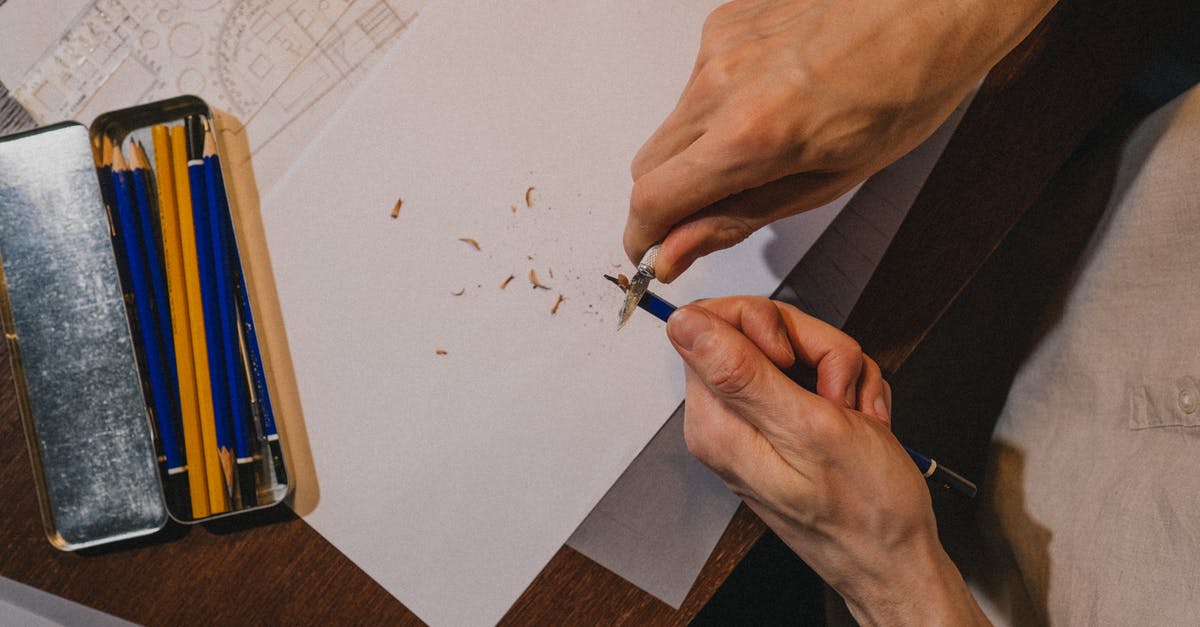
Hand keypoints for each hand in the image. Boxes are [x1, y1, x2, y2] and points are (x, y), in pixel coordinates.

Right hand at [625, 0, 1055, 280]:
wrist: (929, 8)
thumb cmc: (902, 89)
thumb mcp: (825, 181)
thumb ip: (736, 218)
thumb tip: (676, 250)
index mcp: (750, 136)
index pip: (650, 202)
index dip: (642, 237)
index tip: (651, 251)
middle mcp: (719, 85)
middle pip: (646, 165)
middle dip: (669, 198)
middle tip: (714, 207)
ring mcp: (716, 48)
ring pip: (671, 124)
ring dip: (697, 148)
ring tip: (765, 140)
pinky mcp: (721, 23)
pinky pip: (695, 82)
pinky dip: (718, 103)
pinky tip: (770, 97)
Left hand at [666, 297, 986, 624]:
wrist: (896, 559)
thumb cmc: (863, 510)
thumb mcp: (807, 429)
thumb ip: (740, 372)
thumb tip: (681, 324)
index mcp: (715, 420)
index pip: (708, 322)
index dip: (764, 322)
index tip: (795, 355)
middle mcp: (726, 420)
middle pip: (757, 330)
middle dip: (814, 347)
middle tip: (836, 390)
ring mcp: (757, 421)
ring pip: (794, 349)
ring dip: (839, 370)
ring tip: (855, 415)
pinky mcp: (785, 424)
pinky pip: (814, 374)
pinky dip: (848, 388)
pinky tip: (860, 422)